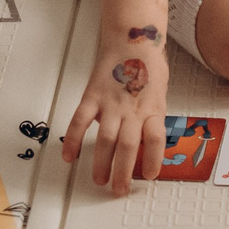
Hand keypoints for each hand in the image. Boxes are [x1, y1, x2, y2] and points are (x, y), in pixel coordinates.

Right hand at [62, 32, 171, 195]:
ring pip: (106, 139)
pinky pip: (81, 121)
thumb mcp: (159, 95)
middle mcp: (132, 109)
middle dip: (122, 172)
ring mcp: (111, 103)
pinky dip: (74, 140)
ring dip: (101, 163)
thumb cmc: (148, 65)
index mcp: (152, 109)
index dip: (153, 160)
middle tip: (118, 190)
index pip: (156, 140)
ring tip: (98, 180)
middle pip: (128, 146)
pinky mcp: (93, 96)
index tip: (149, 176)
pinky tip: (69, 155)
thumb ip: (152, 118)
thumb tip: (148, 142)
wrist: (132, 39)